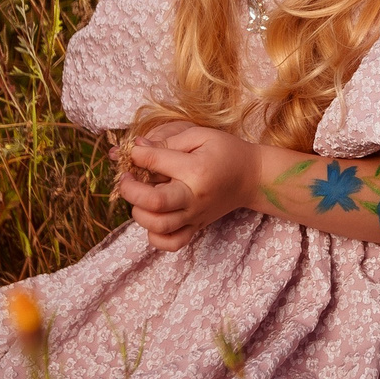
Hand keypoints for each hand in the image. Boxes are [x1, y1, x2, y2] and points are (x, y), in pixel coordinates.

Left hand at [116, 124, 264, 252]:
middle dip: (130, 189)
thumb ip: (169, 141)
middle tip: (126, 178)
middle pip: (154, 202)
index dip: (137, 154)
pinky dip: (155, 237)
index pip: (155, 162)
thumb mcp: (202, 135)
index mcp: (196, 170)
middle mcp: (194, 197)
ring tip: (139, 198)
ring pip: (158, 226)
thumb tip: (137, 148)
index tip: (134, 150)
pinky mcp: (196, 227)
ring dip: (139, 212)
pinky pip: (171, 243)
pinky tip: (152, 218)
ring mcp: (195, 216)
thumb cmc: (226, 152)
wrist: (252, 177)